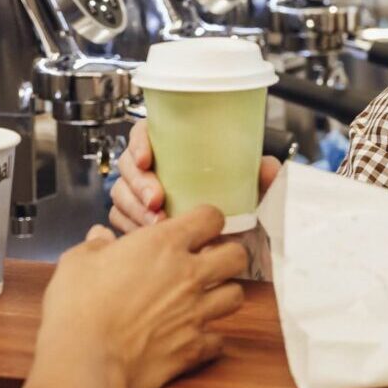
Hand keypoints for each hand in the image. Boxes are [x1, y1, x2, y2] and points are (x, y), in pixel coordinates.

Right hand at [37, 210, 248, 387]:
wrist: (85, 360)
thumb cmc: (78, 307)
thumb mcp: (77, 262)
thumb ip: (96, 245)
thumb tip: (100, 237)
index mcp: (163, 244)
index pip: (211, 217)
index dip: (207, 221)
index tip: (197, 230)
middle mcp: (189, 275)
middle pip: (237, 255)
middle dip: (227, 256)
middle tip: (209, 263)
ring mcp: (196, 313)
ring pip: (237, 295)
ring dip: (223, 295)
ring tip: (205, 299)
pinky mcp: (193, 349)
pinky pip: (219, 340)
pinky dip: (210, 338)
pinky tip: (192, 336)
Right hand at [109, 119, 281, 233]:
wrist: (226, 254)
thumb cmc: (234, 212)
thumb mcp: (250, 193)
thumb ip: (260, 178)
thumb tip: (268, 167)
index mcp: (174, 150)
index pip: (146, 133)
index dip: (140, 143)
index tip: (146, 159)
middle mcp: (154, 169)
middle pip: (130, 166)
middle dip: (139, 184)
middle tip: (156, 200)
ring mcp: (140, 195)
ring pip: (122, 195)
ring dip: (134, 209)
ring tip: (155, 222)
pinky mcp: (134, 220)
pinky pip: (120, 219)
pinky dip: (129, 227)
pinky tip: (144, 234)